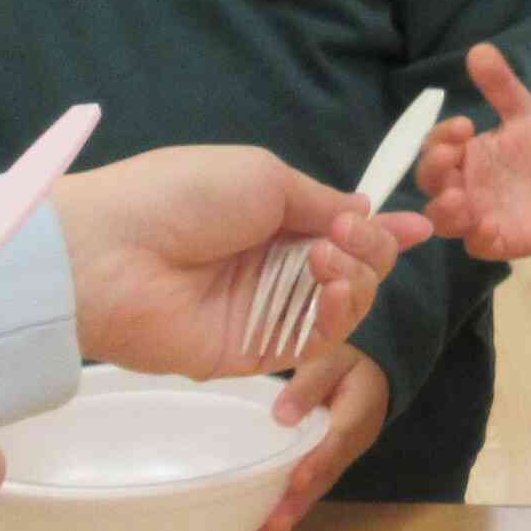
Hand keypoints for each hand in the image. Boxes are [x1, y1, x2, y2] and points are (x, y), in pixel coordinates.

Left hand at [50, 144, 429, 377]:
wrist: (109, 253)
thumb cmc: (180, 196)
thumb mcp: (265, 177)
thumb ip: (322, 201)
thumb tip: (370, 210)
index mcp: (274, 220)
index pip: (345, 230)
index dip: (382, 229)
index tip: (421, 224)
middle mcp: (274, 267)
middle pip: (357, 268)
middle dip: (372, 247)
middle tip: (348, 234)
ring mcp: (266, 311)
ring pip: (347, 304)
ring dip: (357, 276)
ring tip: (327, 256)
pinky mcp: (255, 353)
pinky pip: (318, 340)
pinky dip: (338, 311)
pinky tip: (328, 283)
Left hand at [251, 345, 387, 530]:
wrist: (376, 371)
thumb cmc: (348, 362)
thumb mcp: (334, 358)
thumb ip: (310, 383)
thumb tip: (281, 415)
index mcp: (357, 413)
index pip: (336, 440)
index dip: (318, 461)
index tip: (298, 480)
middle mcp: (350, 444)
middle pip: (324, 477)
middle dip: (298, 505)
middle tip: (273, 530)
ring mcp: (339, 458)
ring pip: (314, 490)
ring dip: (289, 517)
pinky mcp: (325, 465)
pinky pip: (308, 489)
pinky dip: (288, 511)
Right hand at [415, 43, 530, 259]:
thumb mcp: (524, 111)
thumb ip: (501, 85)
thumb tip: (479, 49)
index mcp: (462, 155)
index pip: (435, 147)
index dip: (441, 138)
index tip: (464, 125)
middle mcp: (461, 186)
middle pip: (431, 183)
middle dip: (434, 170)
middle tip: (449, 157)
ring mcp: (475, 215)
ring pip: (444, 219)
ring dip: (445, 209)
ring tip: (457, 197)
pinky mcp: (496, 240)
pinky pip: (477, 244)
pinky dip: (478, 236)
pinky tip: (488, 225)